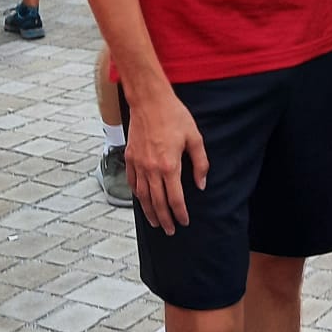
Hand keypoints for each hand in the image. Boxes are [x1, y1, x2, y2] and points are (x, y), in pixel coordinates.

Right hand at [125, 83, 207, 233]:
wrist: (149, 101)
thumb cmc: (174, 116)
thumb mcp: (195, 138)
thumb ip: (200, 164)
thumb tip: (201, 185)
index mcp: (169, 165)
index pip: (175, 199)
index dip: (180, 213)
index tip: (184, 222)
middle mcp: (151, 169)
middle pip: (157, 202)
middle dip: (165, 219)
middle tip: (170, 230)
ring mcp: (138, 164)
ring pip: (142, 196)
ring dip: (149, 211)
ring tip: (156, 222)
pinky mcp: (129, 157)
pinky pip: (132, 182)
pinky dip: (137, 195)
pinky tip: (142, 201)